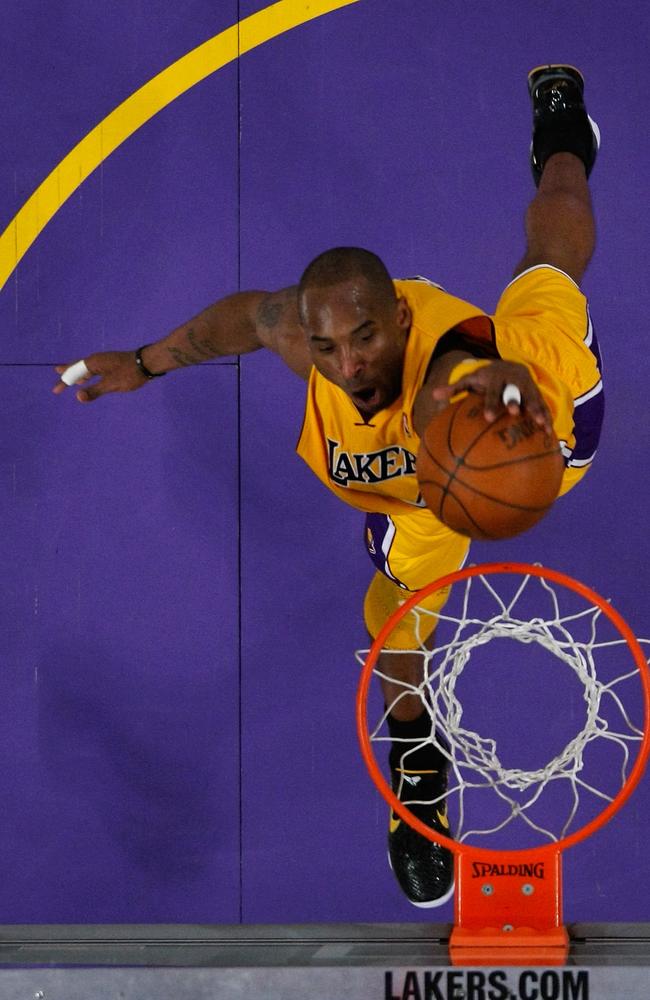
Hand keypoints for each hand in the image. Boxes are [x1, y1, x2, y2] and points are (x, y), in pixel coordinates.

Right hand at [52, 351, 147, 401]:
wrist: (148, 362)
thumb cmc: (129, 374)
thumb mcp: (111, 385)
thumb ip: (94, 391)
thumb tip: (78, 397)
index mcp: (93, 362)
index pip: (73, 372)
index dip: (64, 381)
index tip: (56, 390)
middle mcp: (96, 359)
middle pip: (77, 367)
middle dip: (68, 374)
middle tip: (58, 377)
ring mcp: (104, 361)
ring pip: (86, 368)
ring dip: (78, 374)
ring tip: (71, 380)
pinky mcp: (111, 364)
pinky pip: (94, 369)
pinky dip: (87, 374)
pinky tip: (89, 378)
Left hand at [431, 360, 552, 432]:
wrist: (509, 366)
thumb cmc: (485, 380)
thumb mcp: (469, 381)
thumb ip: (454, 388)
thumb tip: (433, 396)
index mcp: (496, 378)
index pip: (492, 391)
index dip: (491, 403)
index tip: (488, 417)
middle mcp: (513, 380)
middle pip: (514, 391)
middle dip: (515, 401)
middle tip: (515, 413)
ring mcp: (527, 386)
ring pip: (533, 398)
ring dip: (537, 409)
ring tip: (540, 424)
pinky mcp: (537, 394)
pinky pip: (544, 405)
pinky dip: (547, 417)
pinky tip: (550, 433)